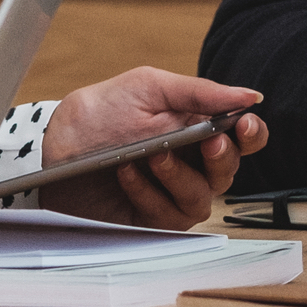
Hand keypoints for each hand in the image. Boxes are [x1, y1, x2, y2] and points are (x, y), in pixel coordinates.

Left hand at [35, 67, 268, 228]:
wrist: (55, 141)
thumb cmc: (102, 112)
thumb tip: (249, 96)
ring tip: (155, 154)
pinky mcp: (149, 218)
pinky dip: (148, 192)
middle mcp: (192, 165)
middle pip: (229, 172)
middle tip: (209, 141)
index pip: (243, 138)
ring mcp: (171, 194)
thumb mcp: (149, 88)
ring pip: (201, 198)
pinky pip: (165, 214)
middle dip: (223, 158)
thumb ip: (199, 93)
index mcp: (199, 129)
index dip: (252, 135)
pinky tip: (129, 172)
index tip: (245, 125)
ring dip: (180, 175)